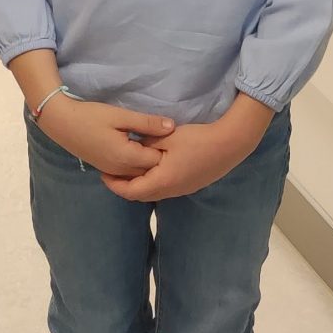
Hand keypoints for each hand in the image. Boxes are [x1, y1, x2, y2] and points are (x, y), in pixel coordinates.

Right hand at [38, 97, 173, 177]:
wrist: (61, 123)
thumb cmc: (91, 116)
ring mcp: (112, 171)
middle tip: (164, 140)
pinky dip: (136, 164)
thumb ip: (147, 123)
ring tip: (152, 143)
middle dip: (159, 159)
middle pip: (149, 171)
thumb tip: (172, 127)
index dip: (166, 149)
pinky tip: (138, 149)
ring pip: (138, 174)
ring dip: (147, 162)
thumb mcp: (121, 116)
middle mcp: (120, 170)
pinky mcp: (106, 168)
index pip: (157, 161)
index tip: (170, 136)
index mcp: (126, 157)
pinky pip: (127, 173)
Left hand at [103, 108, 269, 202]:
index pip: (130, 191)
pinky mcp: (190, 185)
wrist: (229, 144)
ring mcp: (182, 190)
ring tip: (128, 169)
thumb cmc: (196, 139)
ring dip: (139, 184)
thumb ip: (146, 143)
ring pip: (153, 192)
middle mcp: (170, 191)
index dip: (114, 184)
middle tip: (111, 172)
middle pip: (140, 195)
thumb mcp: (167, 137)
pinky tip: (151, 167)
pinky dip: (152, 181)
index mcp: (161, 181)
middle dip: (123, 185)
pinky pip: (165, 188)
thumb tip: (132, 147)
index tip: (103, 173)